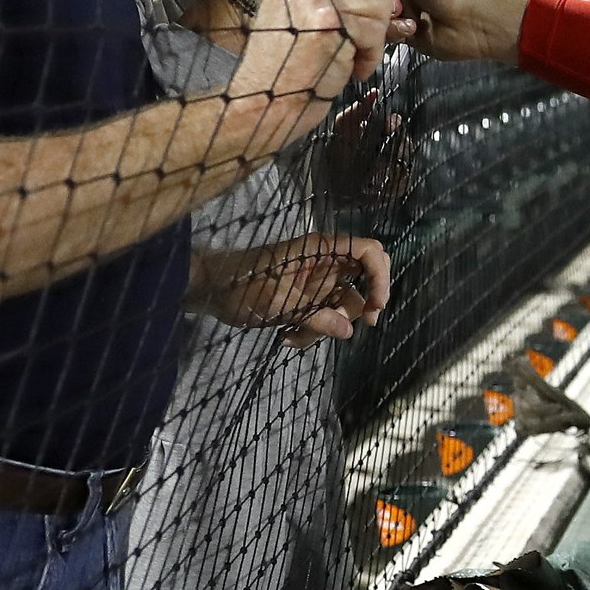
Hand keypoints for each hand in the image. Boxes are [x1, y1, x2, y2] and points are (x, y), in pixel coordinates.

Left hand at [192, 234, 391, 346]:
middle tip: (356, 327)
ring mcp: (314, 282)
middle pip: (362, 280)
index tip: (376, 305)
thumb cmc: (241, 286)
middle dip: (360, 306)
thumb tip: (349, 331)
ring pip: (341, 304)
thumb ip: (316, 316)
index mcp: (320, 251)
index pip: (367, 251)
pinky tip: (286, 338)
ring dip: (327, 326)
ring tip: (295, 337)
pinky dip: (311, 330)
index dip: (380, 276)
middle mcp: (323, 263)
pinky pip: (322, 316)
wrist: (208, 290)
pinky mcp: (304, 299)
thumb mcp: (279, 303)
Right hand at [228, 0, 402, 121]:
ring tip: (352, 52)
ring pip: (380, 2)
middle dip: (377, 12)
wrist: (265, 101)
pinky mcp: (326, 23)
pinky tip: (352, 66)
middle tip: (358, 36)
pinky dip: (371, 54)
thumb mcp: (303, 10)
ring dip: (375, 35)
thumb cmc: (290, 61)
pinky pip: (375, 29)